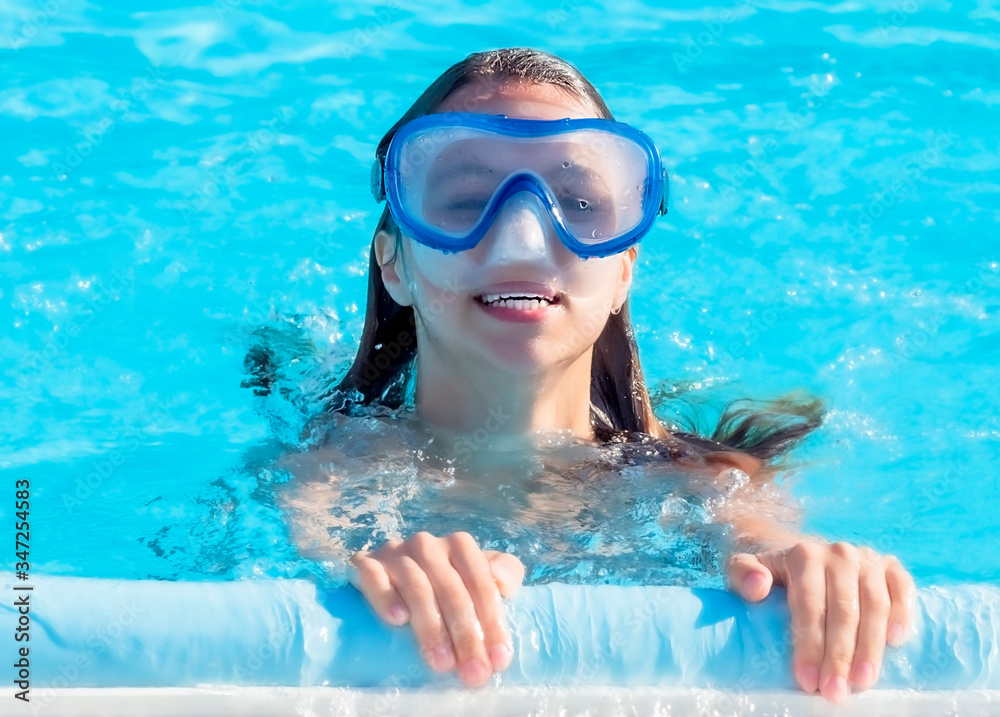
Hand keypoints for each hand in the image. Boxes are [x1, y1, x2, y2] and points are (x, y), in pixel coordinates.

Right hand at [349, 531, 524, 686]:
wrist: (392, 570)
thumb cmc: (447, 579)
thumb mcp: (480, 572)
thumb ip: (505, 571)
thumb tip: (504, 584)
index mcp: (460, 545)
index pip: (481, 583)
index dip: (493, 622)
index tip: (499, 660)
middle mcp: (428, 545)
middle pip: (452, 590)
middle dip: (466, 635)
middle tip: (474, 673)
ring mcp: (396, 553)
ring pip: (417, 588)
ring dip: (432, 628)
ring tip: (443, 663)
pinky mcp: (367, 564)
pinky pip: (374, 577)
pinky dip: (386, 597)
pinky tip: (398, 620)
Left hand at [726, 541, 915, 701]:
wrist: (799, 554)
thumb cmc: (770, 573)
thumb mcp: (741, 568)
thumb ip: (741, 573)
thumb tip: (758, 586)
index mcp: (804, 555)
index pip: (809, 604)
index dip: (809, 644)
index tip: (807, 680)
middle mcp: (838, 554)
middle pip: (843, 610)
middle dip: (840, 655)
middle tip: (835, 693)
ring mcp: (867, 559)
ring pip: (875, 604)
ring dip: (871, 646)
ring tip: (863, 682)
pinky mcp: (890, 567)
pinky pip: (903, 588)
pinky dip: (903, 613)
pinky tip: (896, 642)